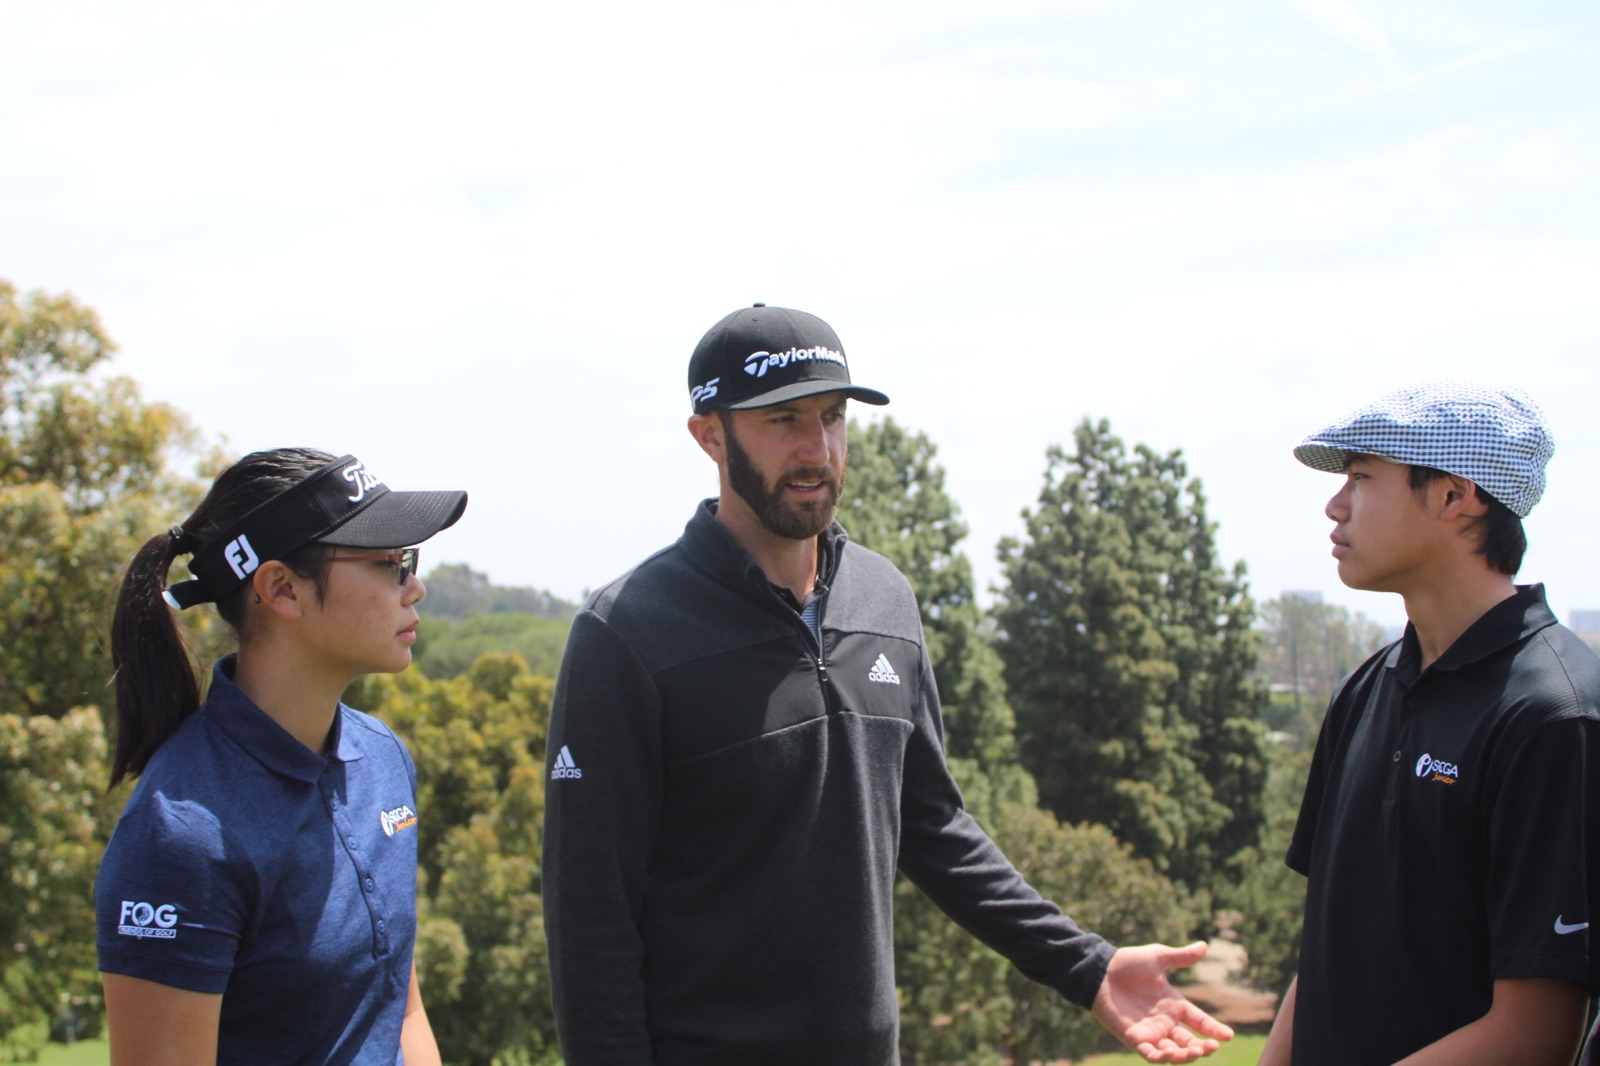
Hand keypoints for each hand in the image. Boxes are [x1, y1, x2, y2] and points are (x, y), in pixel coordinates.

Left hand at [1091, 942, 1233, 1062]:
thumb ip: (1181, 956)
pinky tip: (1170, 1056)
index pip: (1199, 1021)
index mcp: (1173, 1004)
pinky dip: (1161, 1058)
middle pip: (1189, 1042)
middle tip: (1212, 1047)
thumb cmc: (1127, 963)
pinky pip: (1150, 1054)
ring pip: (1173, 1052)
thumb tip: (1205, 945)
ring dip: (1185, 1056)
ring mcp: (1150, 1032)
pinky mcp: (1133, 1037)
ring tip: (1196, 1051)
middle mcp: (1164, 1022)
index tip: (1229, 1035)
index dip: (1214, 1029)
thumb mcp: (1158, 958)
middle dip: (1203, 1048)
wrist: (1100, 971)